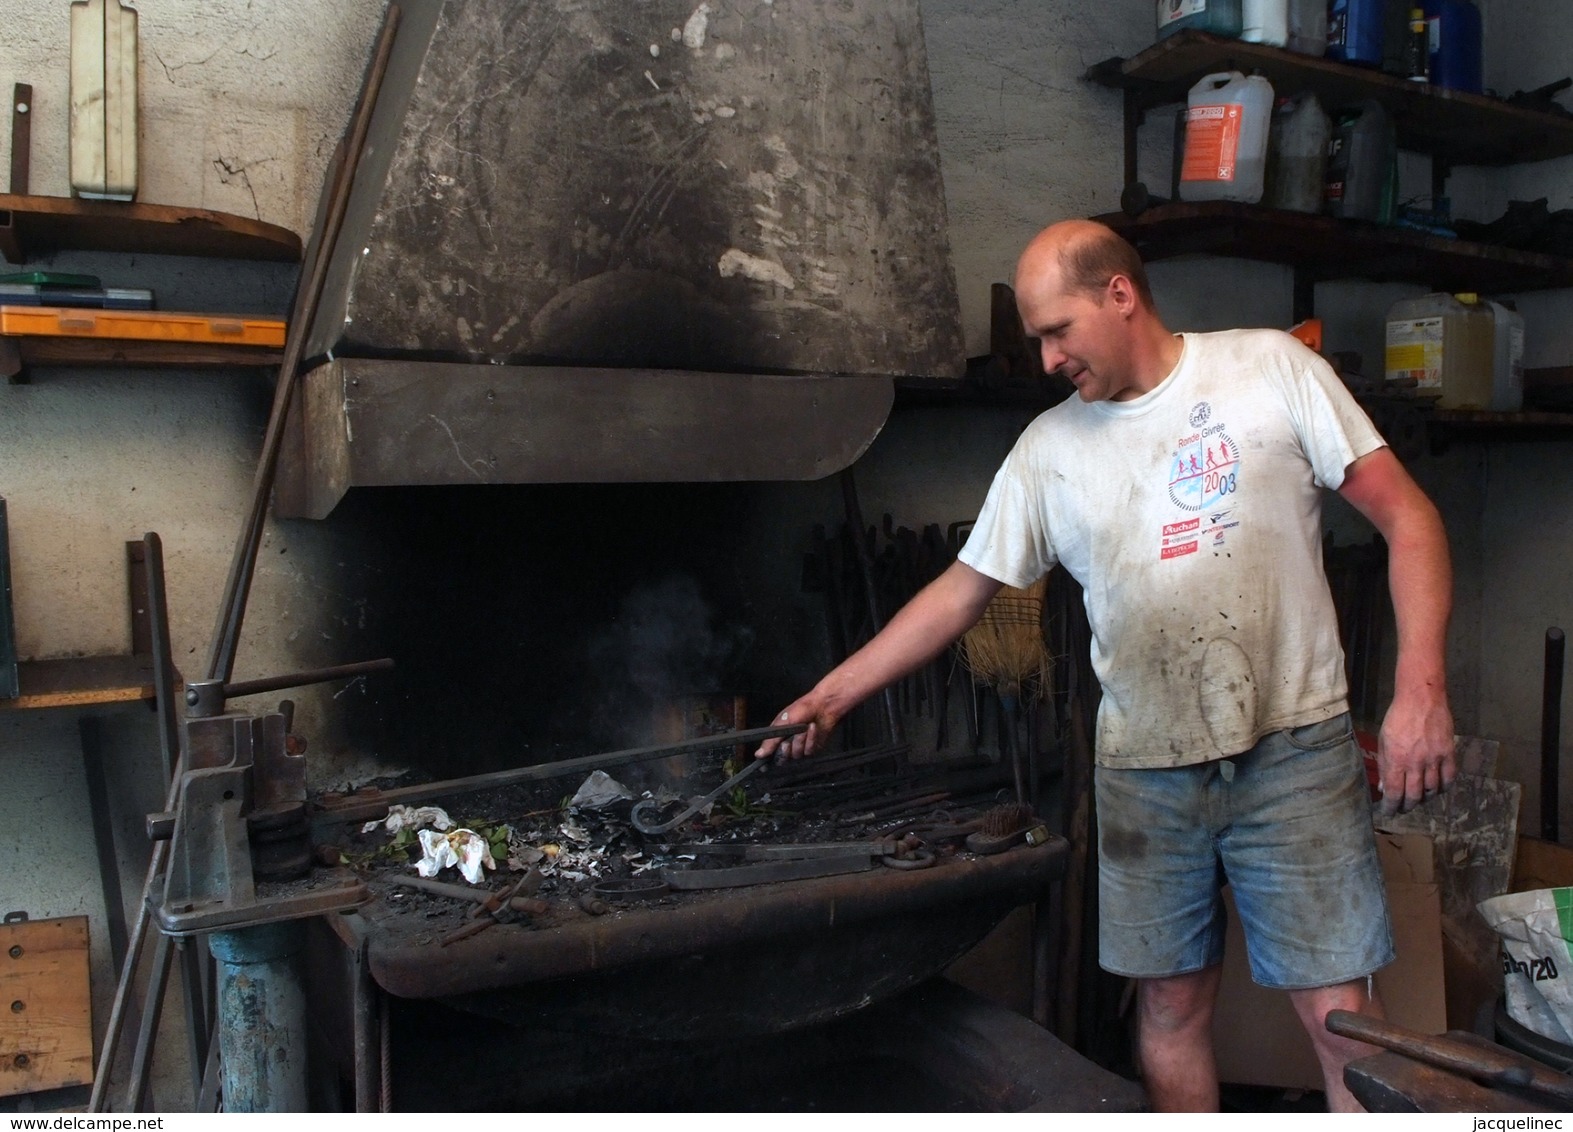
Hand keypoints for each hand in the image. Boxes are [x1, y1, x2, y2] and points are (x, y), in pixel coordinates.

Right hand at [755, 692, 838, 760]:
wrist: (822, 705)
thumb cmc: (801, 709)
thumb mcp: (782, 722)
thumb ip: (771, 740)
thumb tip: (758, 754)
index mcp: (777, 737)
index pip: (769, 755)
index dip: (766, 761)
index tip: (764, 766)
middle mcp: (788, 744)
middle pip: (782, 759)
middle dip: (784, 752)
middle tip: (786, 743)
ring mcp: (801, 747)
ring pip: (796, 755)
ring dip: (800, 741)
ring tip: (804, 728)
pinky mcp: (813, 748)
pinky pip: (809, 750)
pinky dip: (810, 738)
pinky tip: (813, 728)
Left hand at [1376, 689, 1456, 814]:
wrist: (1421, 699)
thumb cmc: (1397, 718)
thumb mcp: (1383, 741)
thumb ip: (1385, 765)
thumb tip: (1385, 787)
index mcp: (1396, 760)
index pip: (1394, 792)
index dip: (1391, 807)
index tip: (1389, 812)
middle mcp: (1415, 763)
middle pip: (1413, 795)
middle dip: (1407, 806)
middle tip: (1403, 809)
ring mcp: (1434, 759)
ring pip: (1432, 790)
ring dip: (1424, 798)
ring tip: (1418, 799)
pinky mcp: (1449, 753)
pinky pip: (1449, 778)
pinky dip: (1444, 788)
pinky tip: (1438, 789)